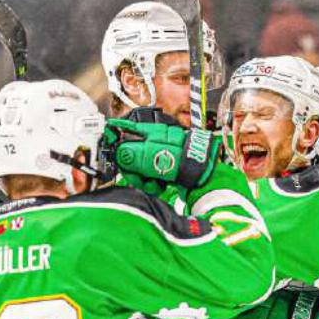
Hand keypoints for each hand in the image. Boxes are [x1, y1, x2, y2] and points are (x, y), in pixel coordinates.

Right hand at [104, 119, 219, 192]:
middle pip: (132, 154)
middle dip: (133, 169)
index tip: (114, 157)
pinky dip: (152, 182)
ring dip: (143, 179)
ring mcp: (161, 154)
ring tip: (152, 185)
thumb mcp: (153, 158)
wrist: (205, 175)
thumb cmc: (182, 160)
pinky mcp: (166, 167)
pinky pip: (152, 174)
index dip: (118, 144)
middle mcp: (155, 141)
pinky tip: (159, 186)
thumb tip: (119, 155)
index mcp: (151, 132)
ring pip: (141, 166)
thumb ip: (133, 156)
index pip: (126, 132)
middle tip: (137, 179)